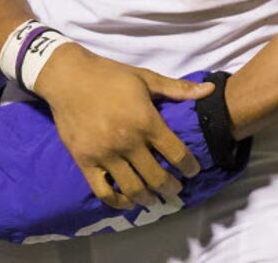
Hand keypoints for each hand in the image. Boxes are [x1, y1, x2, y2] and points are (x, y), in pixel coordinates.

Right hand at [31, 45, 212, 210]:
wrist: (68, 77)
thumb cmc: (109, 75)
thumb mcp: (145, 77)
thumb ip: (177, 89)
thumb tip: (209, 91)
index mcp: (146, 121)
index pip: (177, 154)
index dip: (189, 167)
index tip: (193, 171)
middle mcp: (128, 142)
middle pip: (157, 177)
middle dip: (171, 187)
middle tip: (176, 189)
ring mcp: (105, 154)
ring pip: (133, 189)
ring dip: (148, 198)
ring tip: (155, 199)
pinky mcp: (85, 161)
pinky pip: (104, 191)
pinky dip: (118, 202)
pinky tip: (127, 201)